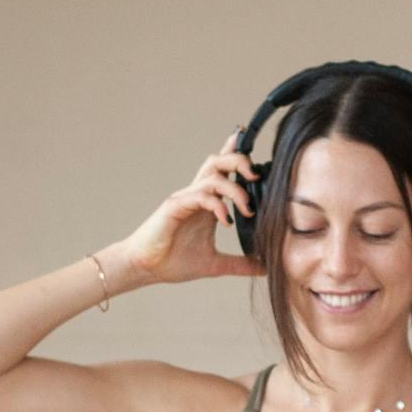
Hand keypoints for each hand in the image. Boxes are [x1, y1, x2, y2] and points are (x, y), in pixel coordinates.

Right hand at [114, 141, 262, 286]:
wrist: (146, 269)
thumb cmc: (174, 262)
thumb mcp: (216, 265)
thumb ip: (241, 264)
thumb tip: (266, 268)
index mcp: (207, 204)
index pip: (224, 172)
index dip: (236, 153)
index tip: (251, 142)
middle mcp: (197, 196)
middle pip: (219, 162)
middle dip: (240, 161)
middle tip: (256, 176)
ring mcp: (186, 199)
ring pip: (212, 175)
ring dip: (234, 188)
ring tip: (247, 209)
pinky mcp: (175, 207)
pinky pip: (200, 196)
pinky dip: (217, 205)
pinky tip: (225, 221)